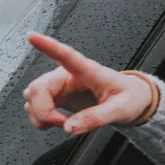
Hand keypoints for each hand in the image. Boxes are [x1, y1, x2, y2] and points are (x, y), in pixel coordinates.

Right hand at [23, 32, 153, 133]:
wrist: (133, 101)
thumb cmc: (129, 98)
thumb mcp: (120, 110)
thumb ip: (96, 118)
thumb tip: (70, 127)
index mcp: (87, 70)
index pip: (65, 55)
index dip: (48, 46)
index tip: (32, 36)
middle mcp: (68, 75)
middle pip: (38, 88)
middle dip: (43, 111)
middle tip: (64, 124)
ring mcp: (60, 86)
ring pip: (32, 97)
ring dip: (41, 115)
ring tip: (65, 123)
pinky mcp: (57, 97)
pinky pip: (35, 106)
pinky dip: (41, 118)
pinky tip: (59, 122)